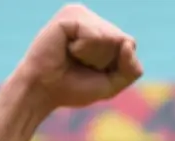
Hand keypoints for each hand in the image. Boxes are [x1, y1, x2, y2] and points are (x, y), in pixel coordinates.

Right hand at [12, 4, 142, 110]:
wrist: (42, 92)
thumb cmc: (74, 87)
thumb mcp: (112, 84)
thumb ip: (132, 69)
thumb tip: (128, 42)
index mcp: (103, 29)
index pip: (129, 44)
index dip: (115, 65)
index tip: (92, 70)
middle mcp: (92, 18)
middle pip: (122, 40)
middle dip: (104, 61)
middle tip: (80, 64)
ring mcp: (80, 13)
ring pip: (111, 37)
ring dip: (94, 57)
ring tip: (73, 56)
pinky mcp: (69, 15)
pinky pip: (95, 36)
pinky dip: (84, 50)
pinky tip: (67, 49)